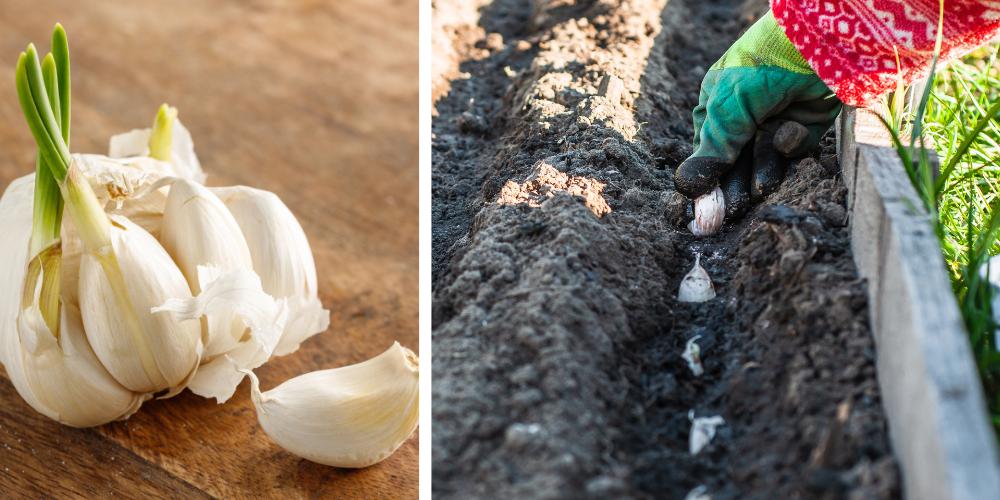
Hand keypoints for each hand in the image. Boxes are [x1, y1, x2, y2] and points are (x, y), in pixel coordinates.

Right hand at [674, 11, 841, 217]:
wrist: (819, 41)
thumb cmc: (761, 66)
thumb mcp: (728, 108)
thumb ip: (713, 149)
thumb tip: (685, 186)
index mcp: (715, 108)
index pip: (707, 155)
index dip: (706, 184)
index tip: (704, 214)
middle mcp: (744, 117)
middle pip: (735, 165)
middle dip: (732, 189)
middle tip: (728, 216)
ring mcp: (774, 121)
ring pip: (764, 162)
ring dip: (763, 171)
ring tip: (760, 186)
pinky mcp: (805, 125)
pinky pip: (793, 150)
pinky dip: (792, 143)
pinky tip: (793, 127)